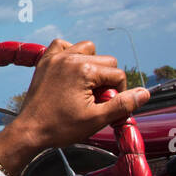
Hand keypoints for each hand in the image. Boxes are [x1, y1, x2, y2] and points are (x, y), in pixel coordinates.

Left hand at [0, 39, 150, 175]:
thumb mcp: (97, 119)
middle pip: (106, 61)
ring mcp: (56, 57)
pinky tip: (72, 71)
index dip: (118, 93)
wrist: (30, 131)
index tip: (106, 107)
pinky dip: (71, 53)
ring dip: (92, 63)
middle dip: (106, 80)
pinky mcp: (45, 61)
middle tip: (95, 100)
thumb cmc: (60, 127)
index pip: (118, 75)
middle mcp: (70, 58)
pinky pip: (63, 45)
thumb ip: (123, 104)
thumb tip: (145, 93)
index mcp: (84, 70)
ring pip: (88, 48)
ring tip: (86, 85)